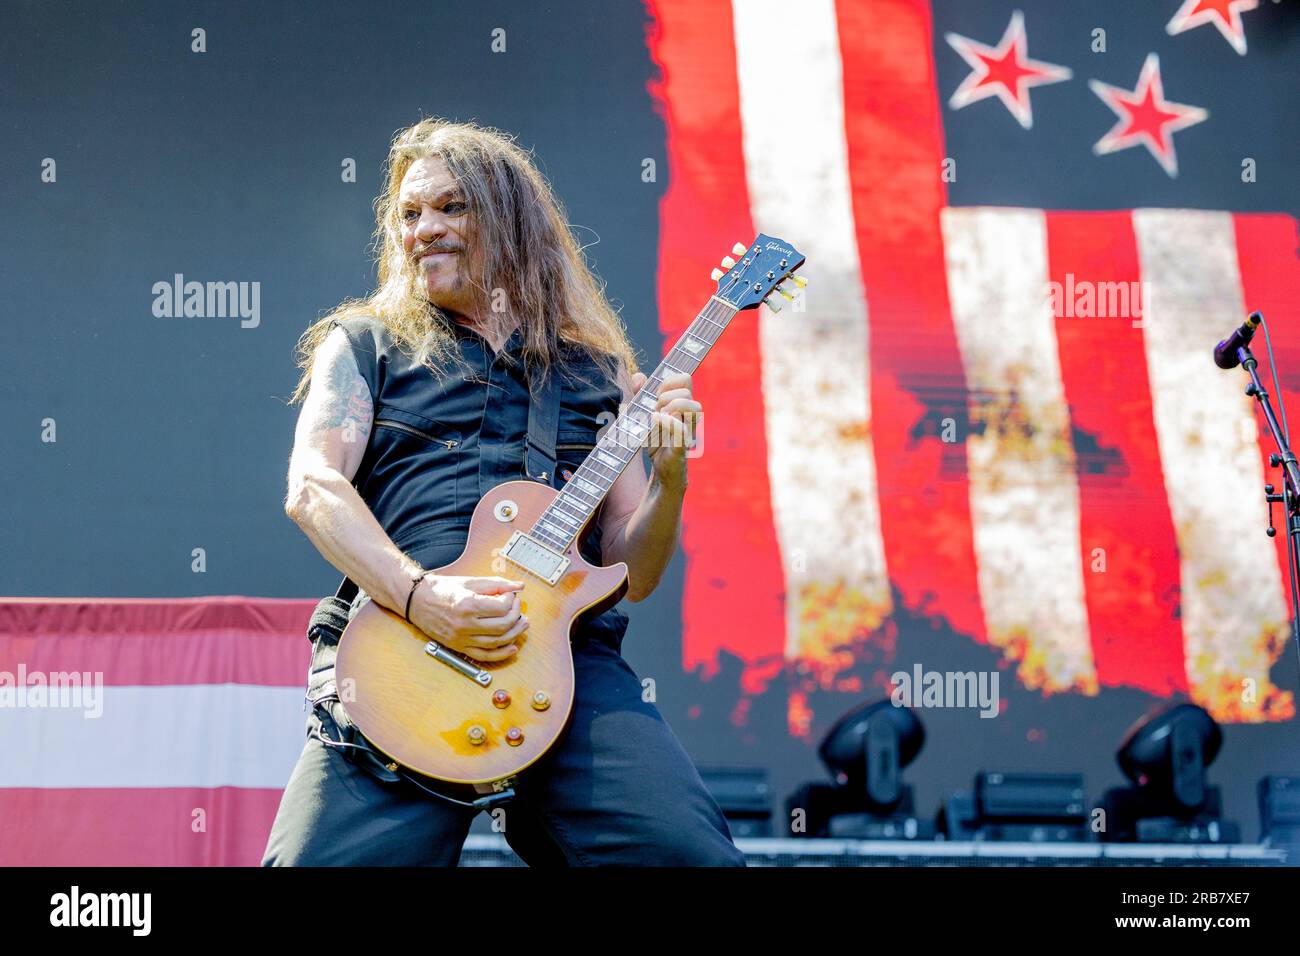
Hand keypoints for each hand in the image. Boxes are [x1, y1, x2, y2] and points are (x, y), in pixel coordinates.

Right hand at [407, 575, 527, 661]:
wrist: (417, 601)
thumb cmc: (442, 590)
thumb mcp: (470, 582)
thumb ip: (496, 584)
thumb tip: (519, 586)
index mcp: (467, 605)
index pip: (501, 607)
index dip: (511, 600)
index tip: (510, 595)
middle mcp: (464, 624)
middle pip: (502, 626)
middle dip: (516, 616)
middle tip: (517, 608)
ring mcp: (461, 638)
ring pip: (497, 642)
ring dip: (514, 634)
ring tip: (521, 624)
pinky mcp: (459, 647)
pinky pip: (484, 656)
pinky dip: (501, 654)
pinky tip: (512, 647)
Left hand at [631, 370, 698, 491]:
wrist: (662, 472)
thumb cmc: (656, 443)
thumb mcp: (643, 416)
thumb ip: (640, 395)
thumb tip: (639, 376)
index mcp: (682, 405)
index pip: (685, 379)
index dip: (669, 381)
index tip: (656, 394)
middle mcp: (688, 416)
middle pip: (687, 390)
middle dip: (665, 396)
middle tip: (654, 410)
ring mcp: (687, 430)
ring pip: (694, 407)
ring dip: (670, 408)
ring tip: (657, 418)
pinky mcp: (682, 446)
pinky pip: (681, 429)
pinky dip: (666, 421)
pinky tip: (654, 421)